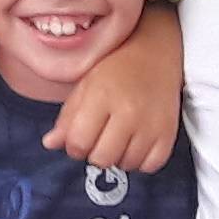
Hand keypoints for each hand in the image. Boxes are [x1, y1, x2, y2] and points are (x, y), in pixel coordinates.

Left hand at [46, 6, 181, 172]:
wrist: (155, 52)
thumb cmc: (116, 68)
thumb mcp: (85, 84)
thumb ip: (67, 117)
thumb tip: (49, 144)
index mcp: (101, 96)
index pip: (78, 143)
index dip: (74, 146)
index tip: (80, 137)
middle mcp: (128, 112)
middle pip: (102, 159)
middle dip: (95, 153)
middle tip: (100, 136)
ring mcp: (151, 124)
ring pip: (126, 165)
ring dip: (118, 156)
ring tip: (119, 136)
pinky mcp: (169, 133)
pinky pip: (151, 166)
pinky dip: (141, 160)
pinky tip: (136, 143)